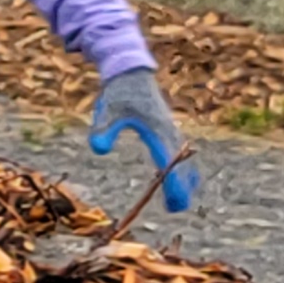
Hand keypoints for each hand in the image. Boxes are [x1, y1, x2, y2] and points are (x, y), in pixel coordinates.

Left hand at [88, 66, 197, 212]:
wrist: (132, 73)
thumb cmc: (119, 93)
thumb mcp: (106, 110)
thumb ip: (103, 130)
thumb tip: (98, 150)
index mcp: (157, 129)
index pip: (168, 161)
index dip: (174, 183)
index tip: (175, 201)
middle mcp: (170, 132)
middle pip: (182, 164)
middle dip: (181, 187)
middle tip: (176, 209)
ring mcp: (172, 131)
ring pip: (185, 160)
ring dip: (184, 181)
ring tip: (178, 203)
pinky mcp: (170, 131)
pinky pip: (183, 155)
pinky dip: (184, 170)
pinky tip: (183, 183)